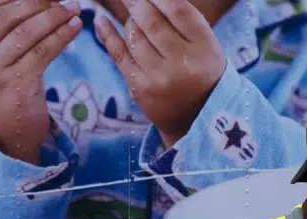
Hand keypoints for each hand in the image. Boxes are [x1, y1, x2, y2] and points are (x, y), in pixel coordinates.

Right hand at [0, 0, 83, 163]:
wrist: (11, 135)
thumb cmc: (10, 90)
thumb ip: (4, 32)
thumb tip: (37, 1)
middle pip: (7, 16)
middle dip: (37, 2)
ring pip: (26, 33)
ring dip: (54, 16)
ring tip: (74, 9)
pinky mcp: (16, 87)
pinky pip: (42, 52)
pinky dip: (61, 36)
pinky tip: (74, 27)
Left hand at [95, 0, 226, 146]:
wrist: (196, 118)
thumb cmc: (200, 71)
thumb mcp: (206, 44)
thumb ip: (184, 19)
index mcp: (204, 46)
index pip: (177, 9)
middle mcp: (182, 63)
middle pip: (152, 21)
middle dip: (137, 2)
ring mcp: (159, 77)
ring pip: (134, 36)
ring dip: (130, 20)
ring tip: (134, 14)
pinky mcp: (140, 88)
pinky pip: (119, 55)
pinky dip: (108, 35)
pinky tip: (100, 21)